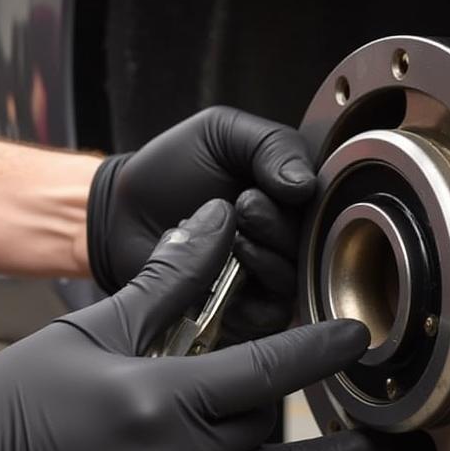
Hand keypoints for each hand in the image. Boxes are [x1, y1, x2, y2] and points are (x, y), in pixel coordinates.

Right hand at [0, 199, 378, 450]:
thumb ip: (168, 281)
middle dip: (292, 412)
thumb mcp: (96, 329)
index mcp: (161, 403)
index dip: (319, 354)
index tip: (357, 342)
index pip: (265, 374)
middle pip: (265, 436)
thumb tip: (214, 224)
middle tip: (325, 396)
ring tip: (311, 444)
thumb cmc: (20, 399)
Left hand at [87, 107, 316, 342]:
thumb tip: (308, 184)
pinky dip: (248, 298)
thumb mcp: (223, 132)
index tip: (261, 187)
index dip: (303, 200)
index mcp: (292, 196)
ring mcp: (268, 279)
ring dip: (263, 259)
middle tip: (243, 207)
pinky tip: (220, 274)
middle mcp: (287, 239)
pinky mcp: (245, 314)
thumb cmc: (172, 169)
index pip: (327, 206)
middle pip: (314, 249)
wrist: (123, 212)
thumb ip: (271, 145)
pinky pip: (269, 317)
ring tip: (230, 240)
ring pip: (294, 282)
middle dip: (278, 228)